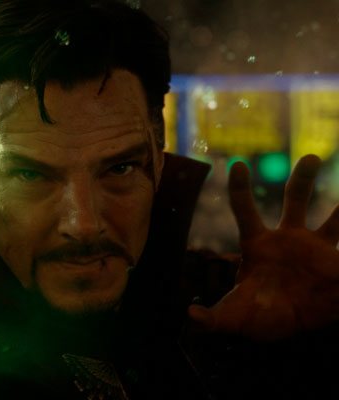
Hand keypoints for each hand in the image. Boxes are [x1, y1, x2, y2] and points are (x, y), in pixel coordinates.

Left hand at [188, 155, 338, 340]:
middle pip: (294, 200)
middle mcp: (287, 238)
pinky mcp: (338, 263)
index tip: (237, 165)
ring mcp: (316, 248)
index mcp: (258, 245)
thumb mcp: (234, 318)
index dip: (240, 189)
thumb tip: (191, 317)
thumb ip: (212, 318)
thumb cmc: (260, 316)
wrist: (292, 327)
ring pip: (334, 220)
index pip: (245, 211)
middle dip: (303, 179)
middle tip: (310, 158)